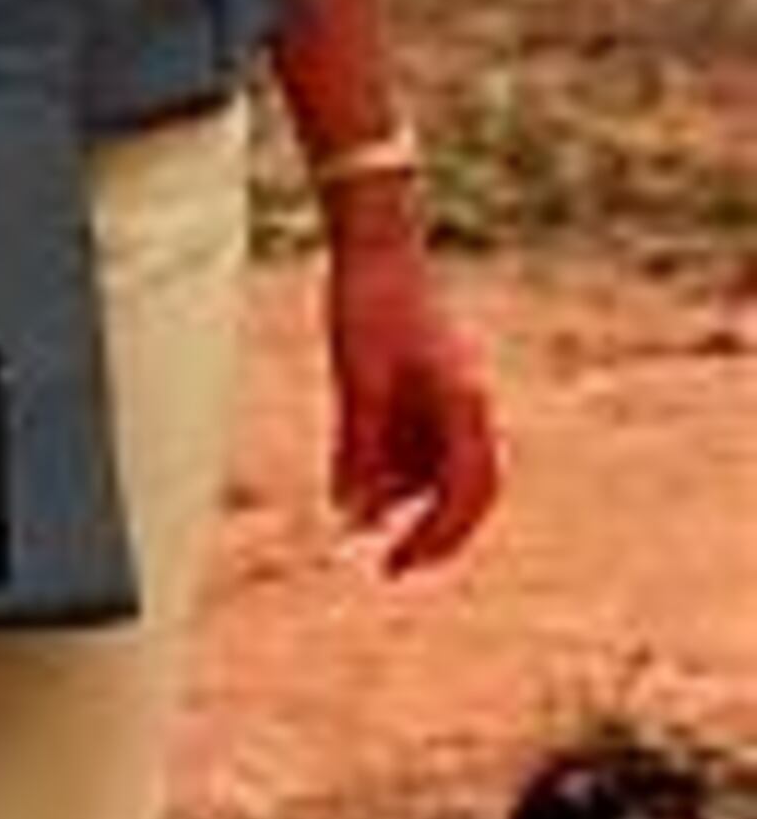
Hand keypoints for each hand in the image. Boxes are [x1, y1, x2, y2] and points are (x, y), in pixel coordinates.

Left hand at [322, 222, 498, 573]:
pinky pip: (413, 447)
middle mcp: (466, 407)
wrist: (374, 248)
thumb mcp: (356, 383)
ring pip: (434, 471)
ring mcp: (448, 398)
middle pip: (462, 490)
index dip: (438, 536)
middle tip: (389, 570)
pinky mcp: (425, 389)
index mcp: (464, 405)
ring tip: (354, 527)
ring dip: (401, 503)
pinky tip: (353, 494)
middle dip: (428, 534)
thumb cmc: (368, 308)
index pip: (467, 491)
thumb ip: (359, 448)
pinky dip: (388, 473)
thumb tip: (352, 515)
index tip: (400, 567)